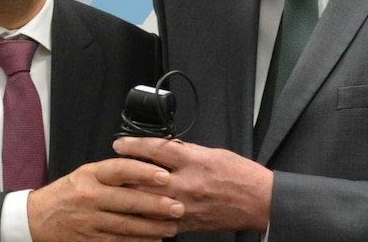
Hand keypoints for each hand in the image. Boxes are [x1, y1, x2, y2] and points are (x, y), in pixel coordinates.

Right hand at [27, 157, 183, 241]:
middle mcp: (90, 197)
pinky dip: (137, 241)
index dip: (144, 172)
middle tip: (178, 206)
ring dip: (152, 227)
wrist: (37, 218)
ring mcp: (89, 221)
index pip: (120, 169)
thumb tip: (148, 170)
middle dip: (156, 205)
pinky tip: (153, 240)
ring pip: (126, 224)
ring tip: (171, 226)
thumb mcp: (86, 174)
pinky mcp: (90, 240)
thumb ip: (113, 173)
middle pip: (128, 200)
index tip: (165, 176)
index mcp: (90, 175)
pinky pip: (118, 241)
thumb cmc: (68, 193)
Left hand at [113, 137, 271, 232]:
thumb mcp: (212, 153)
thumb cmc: (240, 174)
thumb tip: (163, 148)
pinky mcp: (188, 224)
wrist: (260, 201)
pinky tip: (132, 216)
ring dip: (129, 197)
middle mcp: (187, 183)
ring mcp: (186, 206)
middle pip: (145, 178)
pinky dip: (145, 220)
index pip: (156, 149)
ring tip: (113, 192)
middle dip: (123, 173)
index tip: (119, 144)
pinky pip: (160, 224)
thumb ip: (186, 151)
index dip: (134, 145)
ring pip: (148, 202)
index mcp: (194, 161)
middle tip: (108, 169)